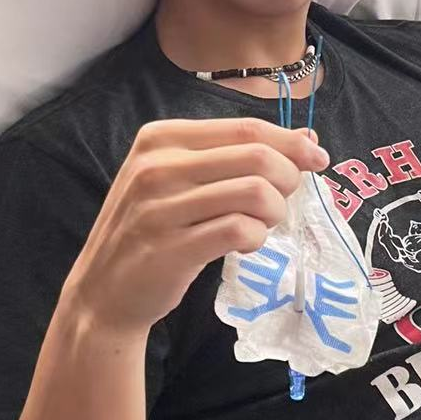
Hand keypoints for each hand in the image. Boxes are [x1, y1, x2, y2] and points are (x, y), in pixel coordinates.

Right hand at [60, 117, 328, 335]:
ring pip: (254, 193)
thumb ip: (235, 156)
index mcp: (161, 138)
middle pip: (256, 157)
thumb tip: (307, 140)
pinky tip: (246, 244)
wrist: (103, 291)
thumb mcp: (181, 180)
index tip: (317, 160)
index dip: (291, 143)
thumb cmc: (151, 228)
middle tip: (284, 202)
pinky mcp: (170, 248)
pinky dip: (256, 238)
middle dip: (288, 178)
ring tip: (262, 224)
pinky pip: (240, 231)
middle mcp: (157, 166)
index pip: (245, 128)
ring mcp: (160, 207)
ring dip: (274, 212)